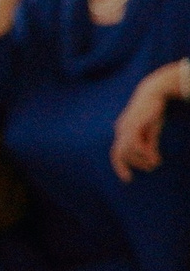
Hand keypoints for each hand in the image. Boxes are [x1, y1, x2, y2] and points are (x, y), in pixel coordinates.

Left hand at [112, 63, 179, 179]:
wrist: (154, 91)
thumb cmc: (153, 111)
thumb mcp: (151, 131)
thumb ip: (150, 145)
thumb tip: (152, 161)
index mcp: (122, 131)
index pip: (116, 153)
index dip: (120, 166)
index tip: (127, 179)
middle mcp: (121, 130)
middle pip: (120, 154)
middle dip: (134, 164)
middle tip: (150, 167)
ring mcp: (126, 127)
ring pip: (127, 150)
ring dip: (141, 159)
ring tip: (155, 163)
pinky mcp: (134, 124)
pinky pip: (134, 144)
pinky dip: (143, 152)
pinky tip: (153, 156)